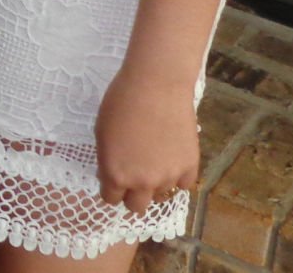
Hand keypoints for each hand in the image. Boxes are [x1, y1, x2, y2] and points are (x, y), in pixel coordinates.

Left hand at [93, 64, 199, 215]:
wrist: (156, 84)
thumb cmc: (120, 101)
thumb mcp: (101, 132)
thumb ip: (107, 160)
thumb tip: (113, 174)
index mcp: (115, 174)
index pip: (111, 199)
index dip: (111, 188)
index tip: (114, 177)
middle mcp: (142, 182)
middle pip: (136, 207)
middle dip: (132, 194)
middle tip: (134, 174)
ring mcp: (168, 177)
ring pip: (161, 194)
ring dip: (156, 182)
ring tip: (155, 157)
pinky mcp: (190, 167)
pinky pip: (183, 184)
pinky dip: (178, 175)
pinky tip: (172, 158)